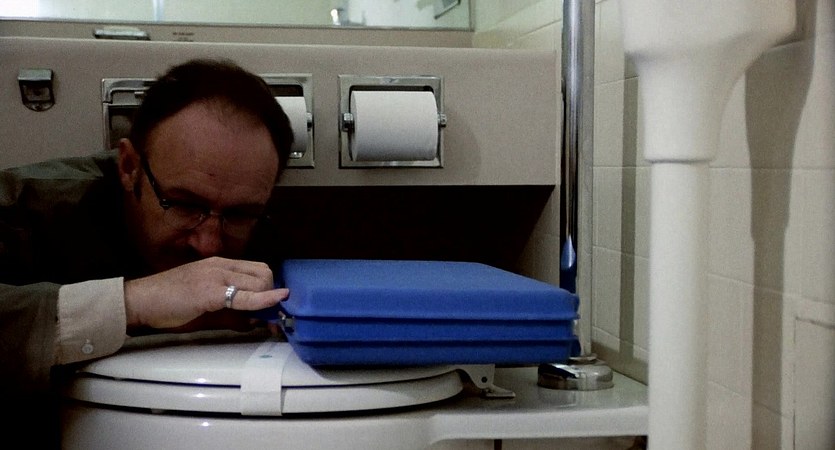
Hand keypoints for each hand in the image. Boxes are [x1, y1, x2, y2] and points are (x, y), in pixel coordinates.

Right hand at [124, 256, 288, 331]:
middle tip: (270, 314)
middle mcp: (220, 265)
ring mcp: (216, 276)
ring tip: (266, 319)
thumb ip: (228, 303)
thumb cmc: (168, 301)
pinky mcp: (210, 292)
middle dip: (272, 293)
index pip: (257, 268)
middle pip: (263, 272)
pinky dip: (263, 299)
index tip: (275, 305)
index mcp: (219, 264)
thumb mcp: (203, 297)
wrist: (141, 300)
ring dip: (268, 300)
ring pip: (259, 281)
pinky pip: (245, 296)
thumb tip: (253, 317)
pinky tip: (276, 300)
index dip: (270, 287)